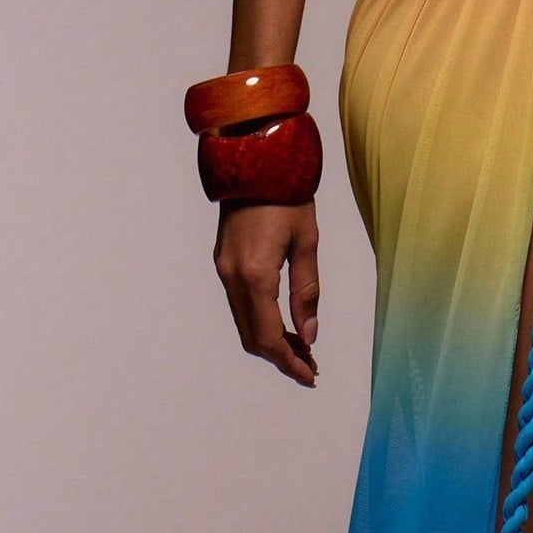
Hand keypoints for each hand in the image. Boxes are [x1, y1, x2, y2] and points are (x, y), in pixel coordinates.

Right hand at [213, 196, 320, 386]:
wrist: (256, 158)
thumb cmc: (288, 194)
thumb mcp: (307, 240)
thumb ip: (306, 290)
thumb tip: (308, 333)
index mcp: (255, 273)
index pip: (269, 335)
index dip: (290, 360)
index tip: (310, 374)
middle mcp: (232, 276)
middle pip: (251, 336)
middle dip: (280, 355)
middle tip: (309, 363)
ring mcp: (223, 269)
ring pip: (243, 322)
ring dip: (269, 339)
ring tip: (301, 345)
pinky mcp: (223, 260)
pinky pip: (239, 303)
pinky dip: (259, 319)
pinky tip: (281, 319)